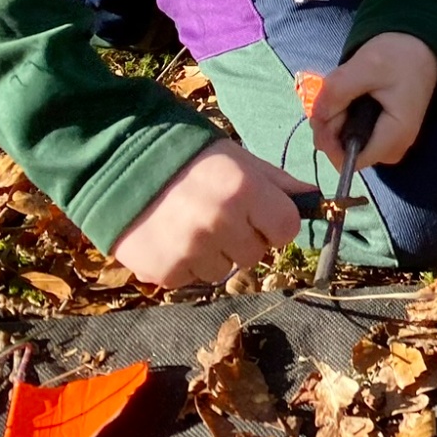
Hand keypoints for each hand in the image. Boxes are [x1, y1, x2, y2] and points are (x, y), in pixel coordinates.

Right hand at [112, 139, 316, 287]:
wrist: (119, 163)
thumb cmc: (189, 157)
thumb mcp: (238, 158)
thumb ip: (278, 182)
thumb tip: (317, 199)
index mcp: (244, 190)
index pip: (286, 229)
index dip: (276, 223)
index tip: (262, 215)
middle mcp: (220, 223)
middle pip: (256, 253)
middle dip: (244, 237)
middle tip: (220, 215)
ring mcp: (190, 251)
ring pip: (224, 270)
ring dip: (214, 253)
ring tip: (190, 223)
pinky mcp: (163, 272)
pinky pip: (192, 279)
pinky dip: (185, 263)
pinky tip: (170, 236)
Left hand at [311, 33, 436, 169]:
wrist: (420, 47)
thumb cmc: (399, 56)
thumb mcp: (366, 65)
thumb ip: (338, 91)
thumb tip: (316, 117)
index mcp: (395, 136)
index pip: (351, 161)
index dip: (330, 141)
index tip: (325, 112)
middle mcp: (393, 148)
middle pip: (345, 153)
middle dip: (330, 127)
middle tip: (334, 95)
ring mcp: (388, 143)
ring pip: (346, 144)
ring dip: (334, 121)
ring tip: (343, 92)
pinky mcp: (383, 135)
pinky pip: (353, 136)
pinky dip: (342, 119)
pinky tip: (348, 98)